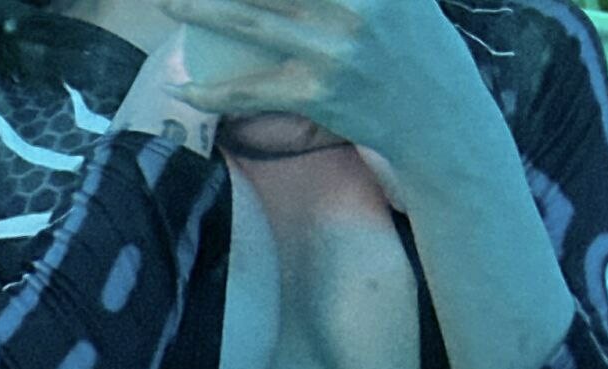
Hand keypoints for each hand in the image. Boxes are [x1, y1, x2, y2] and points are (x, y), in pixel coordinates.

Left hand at [154, 0, 487, 186]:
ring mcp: (335, 48)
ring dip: (201, 10)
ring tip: (169, 4)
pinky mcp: (320, 93)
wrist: (438, 119)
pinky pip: (254, 90)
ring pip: (251, 21)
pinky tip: (185, 88)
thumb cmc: (416, 45)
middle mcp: (355, 2)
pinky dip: (215, 92)